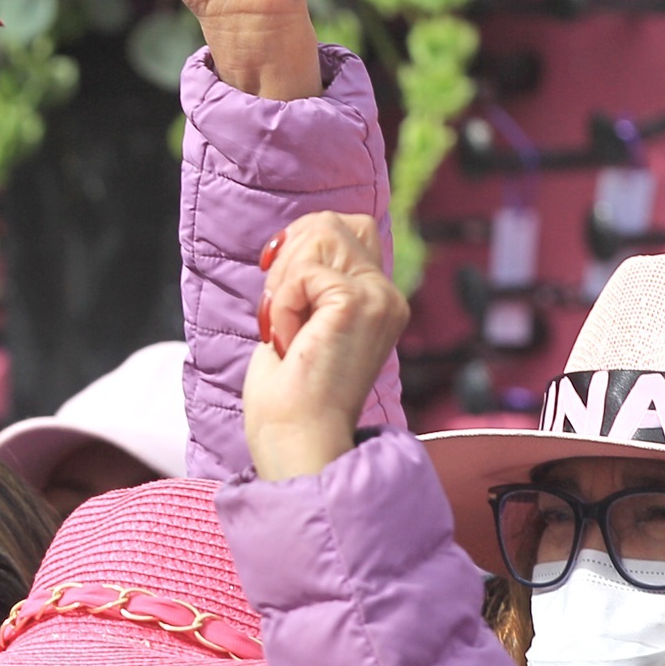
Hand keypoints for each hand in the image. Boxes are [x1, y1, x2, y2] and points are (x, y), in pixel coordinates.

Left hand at [244, 212, 404, 480]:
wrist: (295, 440)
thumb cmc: (289, 396)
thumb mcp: (302, 321)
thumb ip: (311, 280)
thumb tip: (296, 237)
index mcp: (379, 300)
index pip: (349, 228)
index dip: (306, 239)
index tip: (276, 281)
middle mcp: (388, 296)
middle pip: (332, 224)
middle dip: (288, 258)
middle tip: (277, 313)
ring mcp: (378, 299)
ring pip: (320, 237)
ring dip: (284, 283)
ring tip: (284, 330)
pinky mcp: (357, 304)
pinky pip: (303, 273)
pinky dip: (282, 304)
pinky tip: (288, 341)